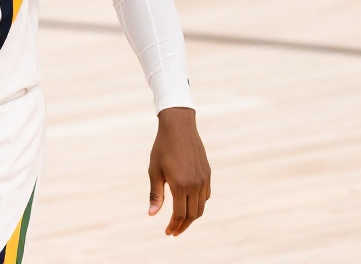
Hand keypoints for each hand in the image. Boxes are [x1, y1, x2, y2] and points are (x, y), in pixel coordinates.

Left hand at [148, 107, 210, 235]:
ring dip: (192, 217)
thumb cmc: (162, 148)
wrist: (179, 127)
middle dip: (183, 226)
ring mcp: (204, 180)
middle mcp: (195, 185)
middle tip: (173, 231)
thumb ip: (155, 194)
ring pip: (201, 207)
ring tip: (180, 221)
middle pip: (192, 215)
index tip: (168, 232)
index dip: (174, 226)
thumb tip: (152, 215)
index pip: (179, 214)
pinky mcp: (208, 174)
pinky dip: (198, 204)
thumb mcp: (154, 171)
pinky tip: (189, 204)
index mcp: (180, 185)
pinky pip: (206, 196)